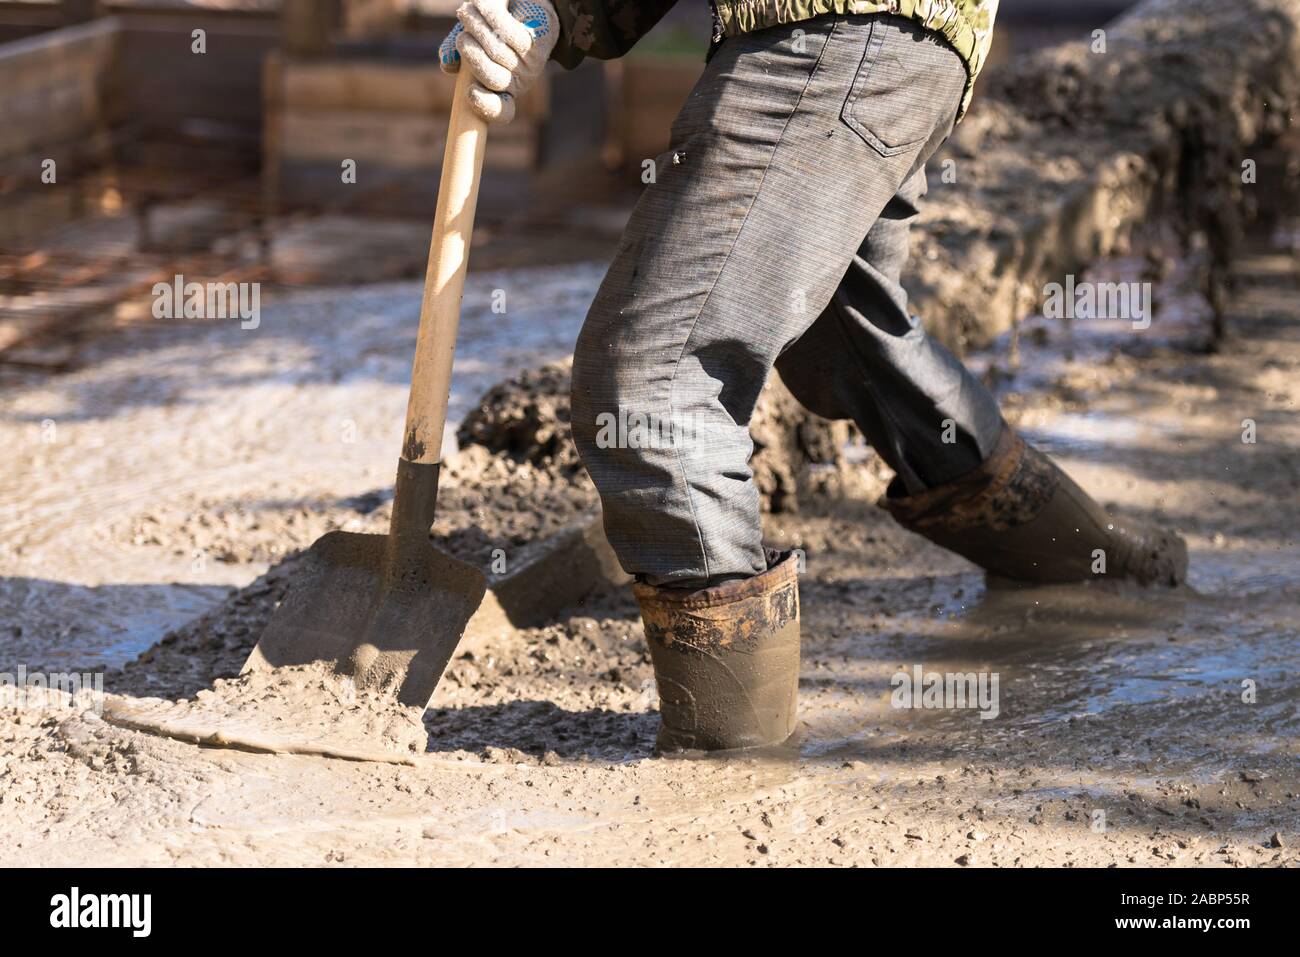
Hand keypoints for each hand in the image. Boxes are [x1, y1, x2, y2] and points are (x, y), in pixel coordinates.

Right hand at [438, 0, 558, 123]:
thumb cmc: (494, 27)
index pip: (501, 111)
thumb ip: (455, 51)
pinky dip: (489, 14)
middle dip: (472, 56)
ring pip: (497, 52)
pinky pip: (507, 31)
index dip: (487, 106)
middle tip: (463, 36)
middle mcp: (519, 81)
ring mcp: (530, 64)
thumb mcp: (470, 39)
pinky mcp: (537, 42)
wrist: (526, 4)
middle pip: (494, 80)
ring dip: (476, 27)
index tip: (470, 93)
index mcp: (502, 90)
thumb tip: (447, 65)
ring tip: (467, 12)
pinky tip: (480, 3)